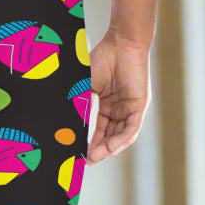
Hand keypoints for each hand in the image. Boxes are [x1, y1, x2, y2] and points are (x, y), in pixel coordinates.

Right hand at [86, 32, 151, 162]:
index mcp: (108, 105)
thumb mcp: (85, 86)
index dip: (90, 144)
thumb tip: (65, 125)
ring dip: (108, 149)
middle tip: (86, 161)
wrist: (121, 42)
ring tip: (95, 158)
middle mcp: (120, 110)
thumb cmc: (103, 58)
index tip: (79, 155)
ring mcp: (131, 108)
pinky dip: (121, 140)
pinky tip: (110, 148)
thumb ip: (79, 104)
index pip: (100, 130)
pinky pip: (131, 129)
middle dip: (98, 151)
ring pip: (121, 136)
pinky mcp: (140, 106)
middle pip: (110, 137)